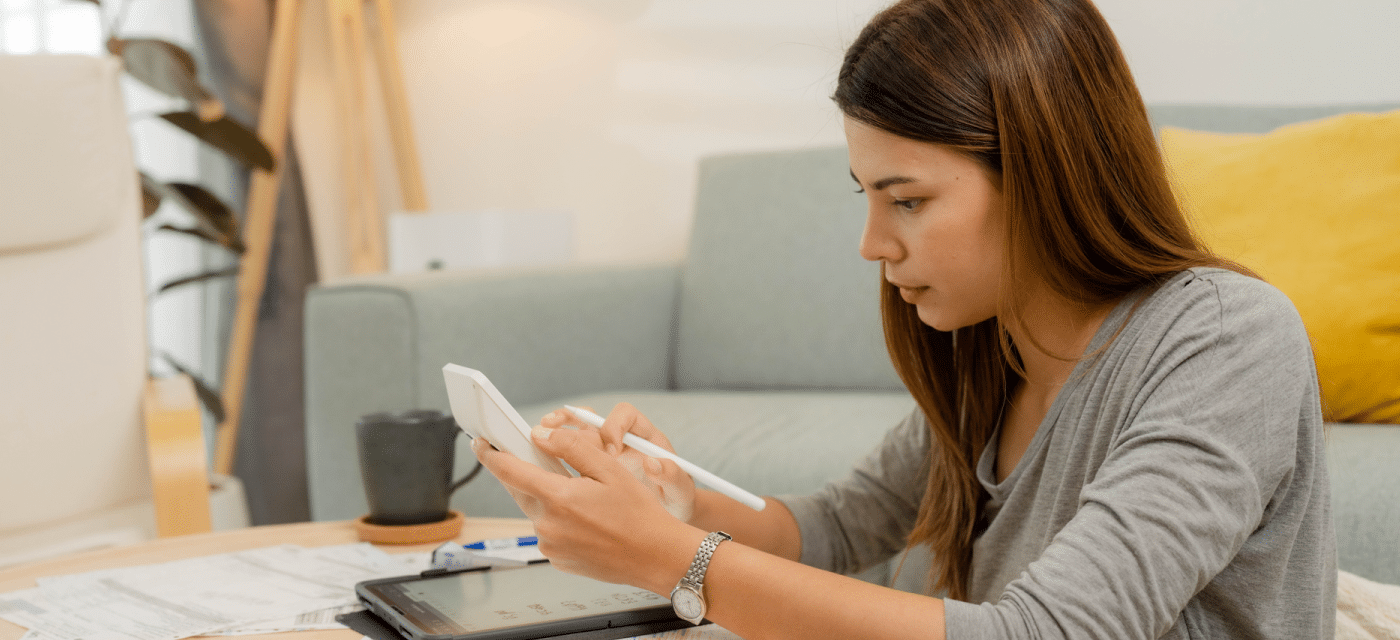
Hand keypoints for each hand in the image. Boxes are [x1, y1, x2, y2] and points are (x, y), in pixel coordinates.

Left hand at [472, 425, 702, 590]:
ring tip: (584, 498)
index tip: (481, 443)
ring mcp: (551, 546)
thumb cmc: (639, 514)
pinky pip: (549, 532)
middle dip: (526, 474)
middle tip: (544, 463)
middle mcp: (548, 525)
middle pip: (520, 490)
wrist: (656, 557)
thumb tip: (541, 436)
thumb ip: (572, 448)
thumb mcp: (610, 469)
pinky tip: (586, 519)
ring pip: (536, 511)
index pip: (510, 471)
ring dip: (548, 499)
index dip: (491, 455)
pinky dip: (559, 520)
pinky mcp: (558, 560)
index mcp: (558, 498)